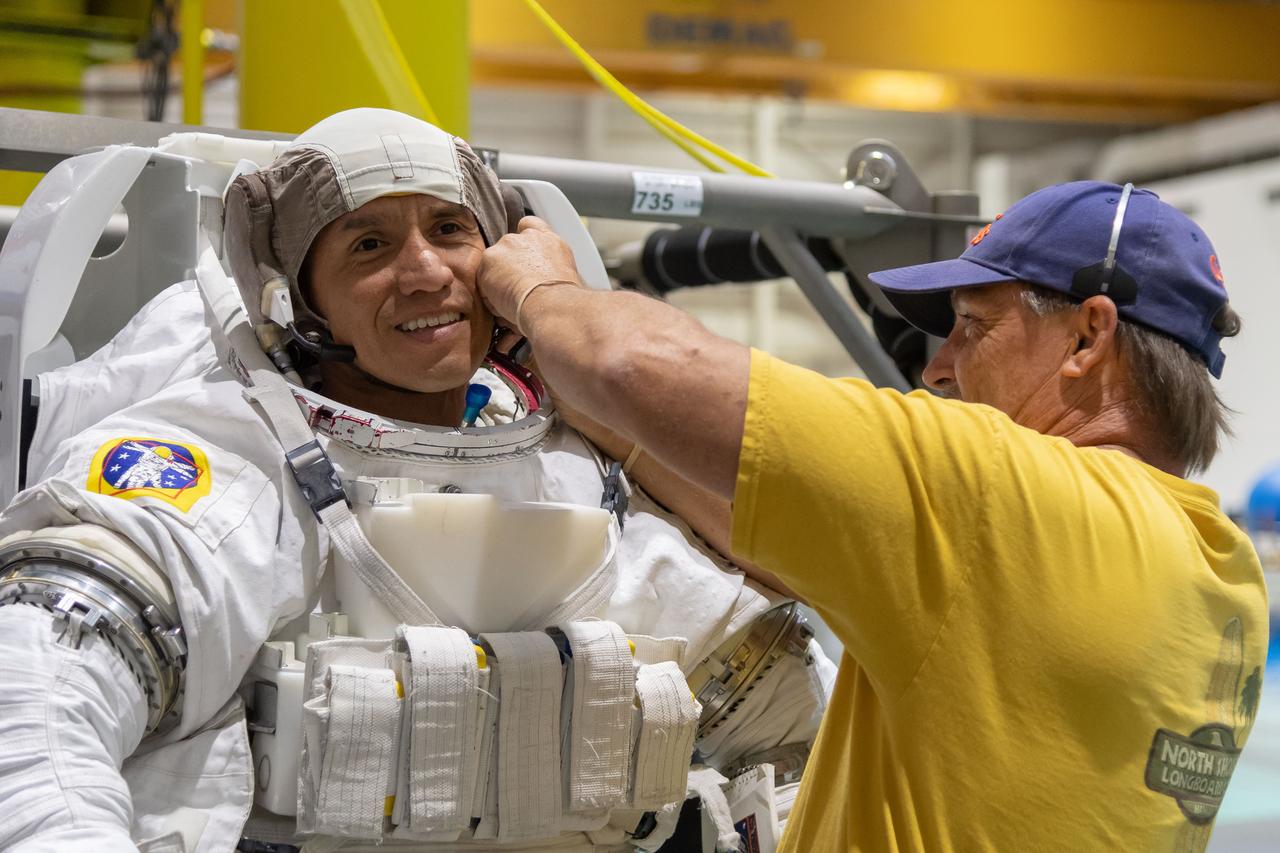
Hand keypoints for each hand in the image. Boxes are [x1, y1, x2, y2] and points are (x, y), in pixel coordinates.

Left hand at [476, 216, 583, 332]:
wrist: (552, 303)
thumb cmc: (564, 299)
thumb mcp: (569, 279)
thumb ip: (552, 271)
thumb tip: (546, 284)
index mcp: (550, 241)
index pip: (531, 225)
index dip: (524, 241)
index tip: (523, 257)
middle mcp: (528, 237)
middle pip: (510, 246)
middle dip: (509, 266)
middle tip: (515, 288)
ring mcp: (508, 245)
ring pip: (494, 263)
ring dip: (498, 279)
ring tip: (510, 300)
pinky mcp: (489, 258)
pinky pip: (483, 278)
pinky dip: (488, 293)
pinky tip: (502, 305)